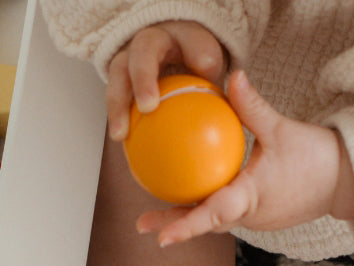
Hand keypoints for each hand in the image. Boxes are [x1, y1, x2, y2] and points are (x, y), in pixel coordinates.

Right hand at [105, 21, 227, 139]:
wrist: (172, 64)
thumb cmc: (197, 73)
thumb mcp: (216, 77)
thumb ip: (227, 87)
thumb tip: (239, 95)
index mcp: (182, 35)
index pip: (192, 38)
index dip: (197, 50)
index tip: (206, 69)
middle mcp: (152, 40)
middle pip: (144, 50)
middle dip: (144, 76)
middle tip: (149, 106)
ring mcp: (130, 57)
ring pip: (118, 73)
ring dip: (118, 103)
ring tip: (120, 133)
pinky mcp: (118, 78)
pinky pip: (114, 97)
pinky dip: (116, 118)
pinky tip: (121, 141)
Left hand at [136, 70, 353, 246]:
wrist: (345, 182)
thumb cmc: (317, 157)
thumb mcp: (281, 129)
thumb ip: (252, 107)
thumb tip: (232, 76)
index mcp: (251, 199)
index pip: (213, 215)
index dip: (186, 227)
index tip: (162, 237)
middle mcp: (249, 216)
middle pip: (205, 224)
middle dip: (173, 225)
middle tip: (142, 225)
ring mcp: (255, 221)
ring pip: (216, 220)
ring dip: (189, 218)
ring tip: (158, 215)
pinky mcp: (260, 218)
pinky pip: (229, 214)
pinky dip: (210, 208)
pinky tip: (194, 196)